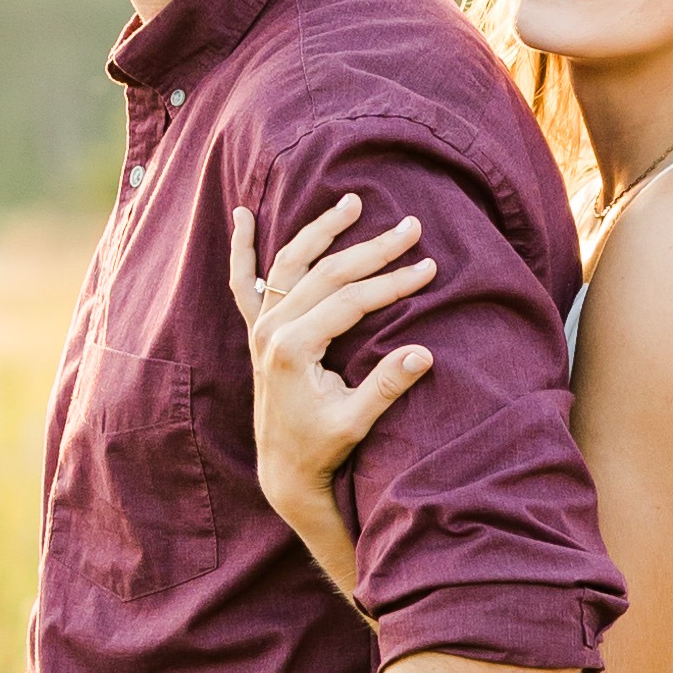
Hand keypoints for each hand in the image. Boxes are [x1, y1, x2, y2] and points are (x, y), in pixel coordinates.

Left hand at [227, 198, 438, 564]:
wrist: (285, 469)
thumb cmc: (323, 447)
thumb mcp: (356, 421)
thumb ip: (385, 385)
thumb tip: (424, 353)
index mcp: (293, 349)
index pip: (350, 299)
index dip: (392, 282)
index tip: (429, 268)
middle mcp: (270, 330)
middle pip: (326, 273)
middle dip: (373, 248)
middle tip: (412, 227)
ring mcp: (260, 327)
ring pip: (289, 263)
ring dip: (321, 230)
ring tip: (351, 202)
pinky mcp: (257, 331)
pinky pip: (244, 282)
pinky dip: (242, 249)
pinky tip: (243, 216)